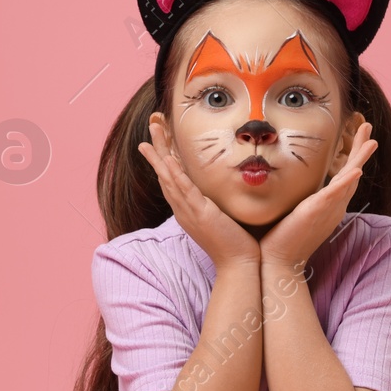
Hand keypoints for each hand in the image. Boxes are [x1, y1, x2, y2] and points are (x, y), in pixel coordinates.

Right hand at [138, 120, 260, 268]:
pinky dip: (176, 175)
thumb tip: (222, 189)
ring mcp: (190, 212)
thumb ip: (216, 203)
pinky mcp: (201, 215)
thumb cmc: (234, 244)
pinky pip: (185, 192)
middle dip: (157, 149)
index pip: (171, 178)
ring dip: (160, 154)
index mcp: (187, 209)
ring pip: (170, 178)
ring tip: (152, 133)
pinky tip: (169, 160)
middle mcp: (183, 209)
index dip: (163, 157)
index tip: (159, 138)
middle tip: (152, 125)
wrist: (238, 265)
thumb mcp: (220, 218)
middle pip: (164, 174)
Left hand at [258, 120, 376, 270]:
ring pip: (350, 179)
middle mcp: (334, 207)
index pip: (345, 177)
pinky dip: (347, 182)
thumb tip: (286, 184)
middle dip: (361, 150)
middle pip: (353, 173)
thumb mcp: (293, 212)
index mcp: (329, 206)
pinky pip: (336, 195)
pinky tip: (356, 170)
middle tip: (368, 127)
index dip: (353, 158)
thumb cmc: (281, 240)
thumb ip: (296, 198)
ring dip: (360, 158)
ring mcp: (328, 209)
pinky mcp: (317, 212)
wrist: (278, 262)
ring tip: (371, 140)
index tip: (357, 138)